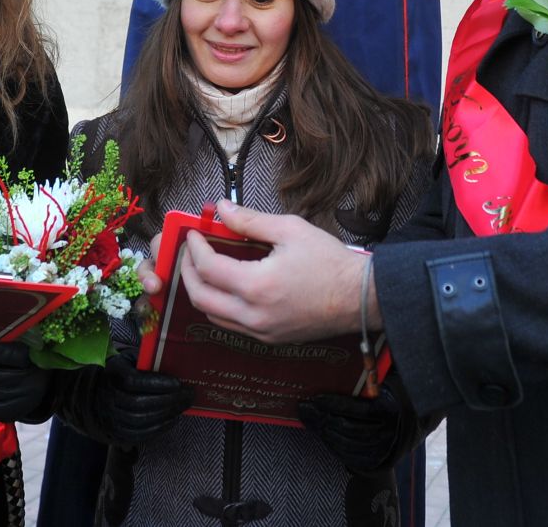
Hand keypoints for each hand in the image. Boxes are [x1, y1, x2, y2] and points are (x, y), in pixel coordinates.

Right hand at [59, 357, 192, 447]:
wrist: (97, 396)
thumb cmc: (122, 373)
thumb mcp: (131, 360)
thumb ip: (148, 360)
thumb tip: (175, 361)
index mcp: (112, 375)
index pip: (133, 381)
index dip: (157, 383)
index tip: (177, 383)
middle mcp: (108, 398)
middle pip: (139, 403)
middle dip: (169, 400)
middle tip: (189, 395)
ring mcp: (111, 418)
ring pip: (141, 420)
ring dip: (167, 414)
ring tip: (184, 406)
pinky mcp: (117, 433)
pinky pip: (140, 435)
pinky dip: (160, 428)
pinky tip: (173, 419)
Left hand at [168, 201, 373, 343]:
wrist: (360, 298)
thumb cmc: (330, 262)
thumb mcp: (290, 229)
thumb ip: (251, 220)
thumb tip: (222, 208)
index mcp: (256, 286)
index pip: (207, 268)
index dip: (195, 247)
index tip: (194, 232)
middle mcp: (253, 315)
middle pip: (200, 297)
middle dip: (187, 272)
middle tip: (191, 251)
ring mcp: (260, 332)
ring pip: (212, 314)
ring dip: (202, 290)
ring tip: (206, 267)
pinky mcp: (269, 339)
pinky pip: (231, 324)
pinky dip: (220, 305)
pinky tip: (228, 285)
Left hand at [298, 375, 420, 473]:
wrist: (418, 418)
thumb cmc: (399, 390)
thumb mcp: (390, 375)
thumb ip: (373, 366)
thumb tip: (352, 348)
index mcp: (392, 408)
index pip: (357, 409)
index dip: (333, 404)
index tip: (315, 398)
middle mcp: (389, 431)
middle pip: (347, 428)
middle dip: (322, 418)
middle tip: (304, 409)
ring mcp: (384, 449)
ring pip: (347, 444)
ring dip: (325, 432)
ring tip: (310, 420)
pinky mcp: (379, 461)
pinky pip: (351, 457)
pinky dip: (334, 446)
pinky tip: (323, 435)